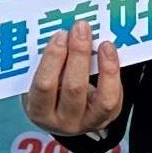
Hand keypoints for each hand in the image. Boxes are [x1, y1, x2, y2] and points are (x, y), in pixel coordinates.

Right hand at [24, 17, 122, 140]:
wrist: (61, 114)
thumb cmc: (47, 91)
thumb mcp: (36, 79)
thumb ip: (48, 62)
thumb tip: (64, 32)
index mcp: (39, 111)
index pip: (45, 85)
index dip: (53, 58)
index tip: (60, 35)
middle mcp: (63, 122)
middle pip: (74, 88)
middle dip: (79, 54)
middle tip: (81, 29)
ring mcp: (87, 123)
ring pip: (102, 98)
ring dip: (105, 66)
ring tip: (104, 43)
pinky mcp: (106, 118)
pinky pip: (115, 97)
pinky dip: (114, 74)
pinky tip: (109, 53)